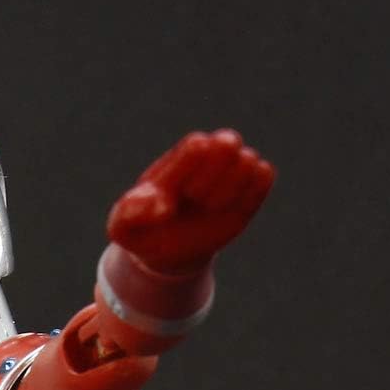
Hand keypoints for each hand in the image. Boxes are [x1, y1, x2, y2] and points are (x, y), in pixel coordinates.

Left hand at [107, 130, 274, 275]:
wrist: (169, 248)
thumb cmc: (144, 230)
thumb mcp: (125, 227)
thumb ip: (129, 213)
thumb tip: (159, 207)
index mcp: (178, 157)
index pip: (197, 145)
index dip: (192, 173)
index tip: (180, 196)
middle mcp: (208, 155)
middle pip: (228, 141)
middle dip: (215, 175)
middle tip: (198, 200)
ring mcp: (231, 170)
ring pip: (249, 159)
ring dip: (232, 189)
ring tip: (212, 207)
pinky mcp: (250, 187)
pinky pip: (264, 174)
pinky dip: (252, 193)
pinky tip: (232, 209)